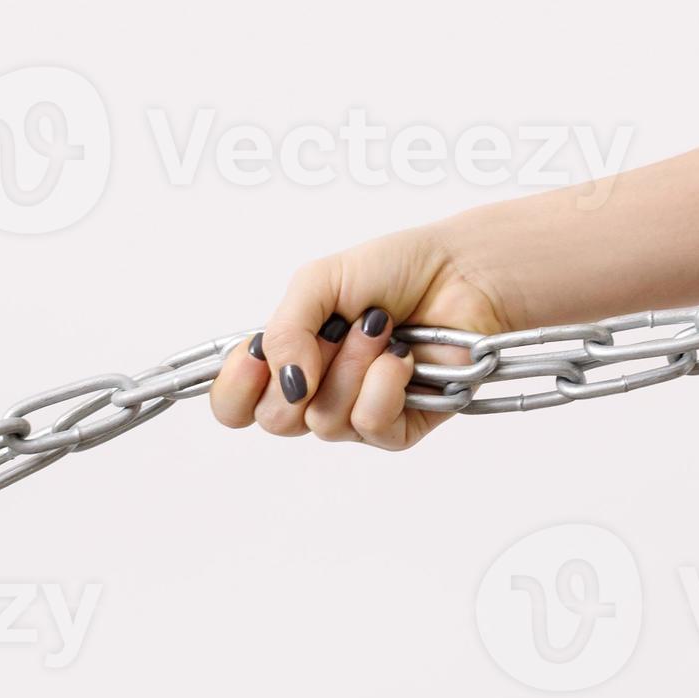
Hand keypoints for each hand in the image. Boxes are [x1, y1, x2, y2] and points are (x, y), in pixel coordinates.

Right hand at [207, 223, 517, 449]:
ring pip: (324, 422)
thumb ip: (285, 330)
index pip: (236, 406)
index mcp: (290, 358)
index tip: (255, 355)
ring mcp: (357, 411)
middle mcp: (318, 392)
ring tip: (383, 327)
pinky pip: (370, 425)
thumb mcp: (320, 281)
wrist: (463, 271)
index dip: (235, 390)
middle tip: (339, 328)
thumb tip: (285, 380)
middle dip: (303, 369)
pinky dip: (385, 383)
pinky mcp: (400, 426)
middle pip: (275, 420)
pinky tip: (404, 356)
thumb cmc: (396, 270)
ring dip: (353, 364)